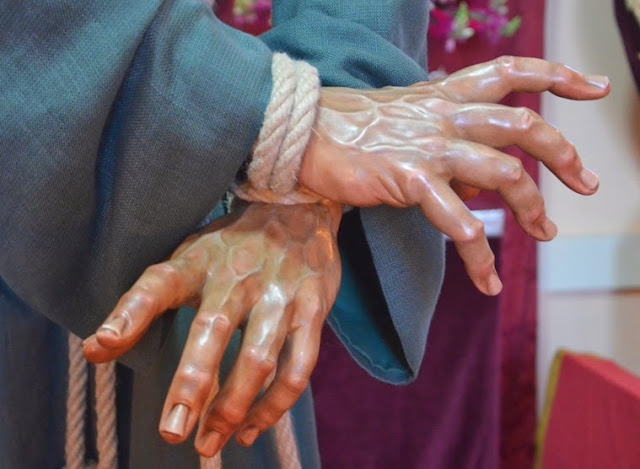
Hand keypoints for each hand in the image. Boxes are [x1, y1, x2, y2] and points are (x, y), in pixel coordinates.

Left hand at [83, 201, 341, 456]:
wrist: (297, 208)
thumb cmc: (232, 246)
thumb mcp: (188, 259)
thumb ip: (146, 302)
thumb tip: (96, 350)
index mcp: (199, 262)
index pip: (159, 283)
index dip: (129, 314)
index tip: (100, 346)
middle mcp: (238, 277)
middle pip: (212, 331)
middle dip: (192, 384)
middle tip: (172, 432)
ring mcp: (279, 294)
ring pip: (258, 359)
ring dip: (234, 407)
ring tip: (209, 443)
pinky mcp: (312, 310)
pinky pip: (298, 366)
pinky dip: (275, 405)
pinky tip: (251, 429)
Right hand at [298, 56, 609, 295]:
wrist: (301, 134)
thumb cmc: (347, 128)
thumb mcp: (404, 117)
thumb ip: (444, 133)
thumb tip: (479, 170)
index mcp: (443, 95)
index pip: (510, 71)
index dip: (557, 76)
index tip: (595, 88)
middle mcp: (443, 116)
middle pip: (522, 124)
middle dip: (564, 153)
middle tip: (587, 183)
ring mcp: (428, 147)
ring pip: (503, 173)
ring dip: (531, 207)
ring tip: (543, 235)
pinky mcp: (409, 179)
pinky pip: (457, 220)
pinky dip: (478, 252)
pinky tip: (486, 279)